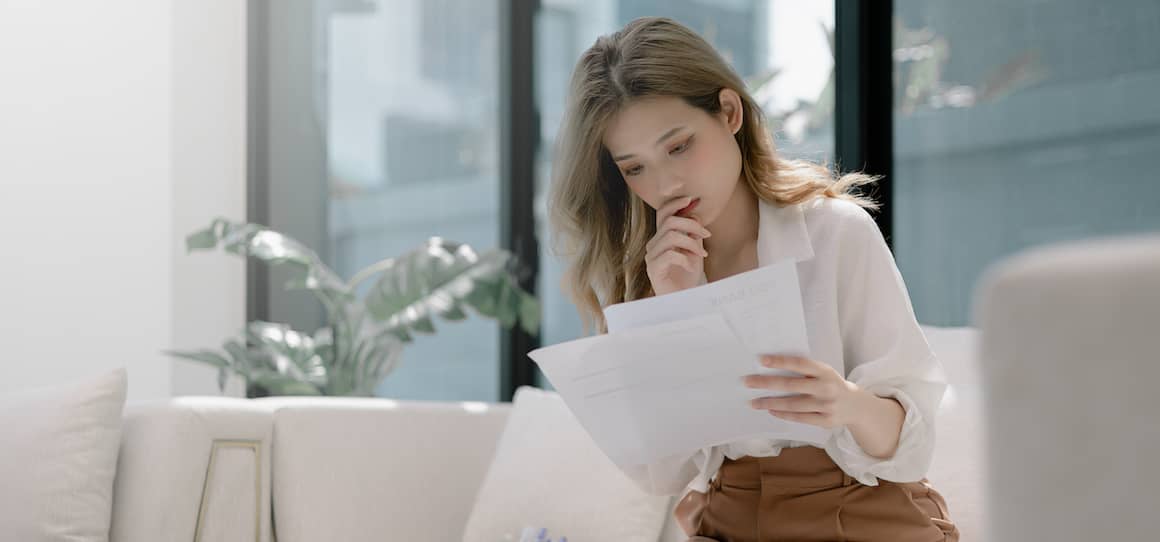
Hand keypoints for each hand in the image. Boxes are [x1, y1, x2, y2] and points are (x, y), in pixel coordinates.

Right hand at [646, 196, 711, 295]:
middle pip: (669, 222)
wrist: (684, 299)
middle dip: (692, 225)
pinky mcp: (654, 269)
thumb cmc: (687, 276)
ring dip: (691, 243)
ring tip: (701, 255)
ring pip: (672, 236)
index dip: (676, 203)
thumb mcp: (694, 249)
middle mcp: (653, 245)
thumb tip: (694, 213)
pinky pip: (670, 254)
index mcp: (661, 237)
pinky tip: (692, 266)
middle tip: (706, 236)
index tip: (692, 200)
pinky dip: (685, 258)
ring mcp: (651, 257)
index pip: (663, 213)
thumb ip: (693, 232)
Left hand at [744, 355, 865, 428]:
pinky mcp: (825, 421)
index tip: (761, 360)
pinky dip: (783, 414)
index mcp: (825, 371)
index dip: (780, 362)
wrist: (856, 406)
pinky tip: (770, 410)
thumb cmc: (831, 384)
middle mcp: (826, 388)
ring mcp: (826, 406)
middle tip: (747, 382)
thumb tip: (772, 366)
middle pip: (791, 385)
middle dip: (766, 383)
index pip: (800, 364)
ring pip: (792, 404)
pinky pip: (799, 418)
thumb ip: (804, 370)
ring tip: (753, 402)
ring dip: (770, 403)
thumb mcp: (824, 372)